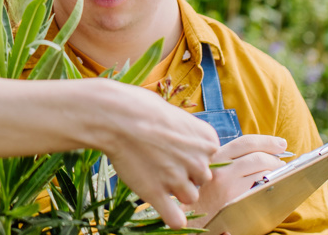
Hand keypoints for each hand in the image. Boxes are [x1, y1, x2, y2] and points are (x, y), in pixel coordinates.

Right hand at [91, 81, 219, 229]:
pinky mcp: (157, 193)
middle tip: (161, 161)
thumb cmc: (141, 108)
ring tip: (155, 176)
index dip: (191, 156)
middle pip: (201, 179)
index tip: (173, 148)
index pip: (209, 158)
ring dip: (176, 192)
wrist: (117, 116)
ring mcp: (178, 179)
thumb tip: (180, 141)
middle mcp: (198, 161)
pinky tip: (168, 214)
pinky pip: (174, 218)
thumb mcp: (174, 114)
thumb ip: (185, 133)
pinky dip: (173, 219)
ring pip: (189, 197)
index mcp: (208, 140)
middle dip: (185, 174)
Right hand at [185, 134, 288, 228]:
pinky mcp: (236, 197)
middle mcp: (220, 167)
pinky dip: (271, 182)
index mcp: (215, 156)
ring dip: (275, 170)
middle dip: (275, 156)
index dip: (266, 141)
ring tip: (278, 173)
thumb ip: (232, 158)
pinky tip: (272, 185)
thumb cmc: (207, 193)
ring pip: (261, 169)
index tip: (279, 143)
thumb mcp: (214, 169)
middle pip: (256, 155)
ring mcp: (228, 182)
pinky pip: (261, 185)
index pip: (245, 142)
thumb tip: (264, 150)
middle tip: (282, 160)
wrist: (195, 216)